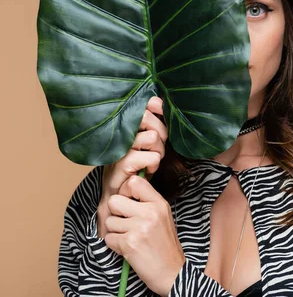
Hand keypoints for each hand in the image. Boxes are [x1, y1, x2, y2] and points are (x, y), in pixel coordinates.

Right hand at [98, 96, 166, 237]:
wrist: (116, 200)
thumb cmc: (134, 171)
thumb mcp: (146, 147)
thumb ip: (154, 129)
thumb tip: (163, 108)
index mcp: (125, 127)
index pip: (144, 104)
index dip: (156, 105)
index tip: (161, 110)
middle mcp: (119, 134)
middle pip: (147, 117)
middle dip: (161, 131)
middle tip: (158, 146)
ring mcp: (119, 149)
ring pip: (152, 137)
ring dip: (159, 151)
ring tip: (153, 160)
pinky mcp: (121, 165)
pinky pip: (150, 157)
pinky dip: (154, 164)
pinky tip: (148, 171)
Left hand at [104, 174, 184, 296]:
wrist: (172, 272)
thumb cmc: (165, 245)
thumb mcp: (163, 217)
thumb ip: (146, 203)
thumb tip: (124, 191)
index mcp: (159, 203)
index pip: (134, 182)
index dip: (124, 191)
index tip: (127, 202)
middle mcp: (150, 212)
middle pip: (114, 201)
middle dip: (116, 214)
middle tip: (127, 224)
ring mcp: (139, 227)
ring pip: (109, 222)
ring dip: (116, 232)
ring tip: (131, 238)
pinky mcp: (129, 243)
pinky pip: (108, 238)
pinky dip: (115, 245)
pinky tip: (129, 248)